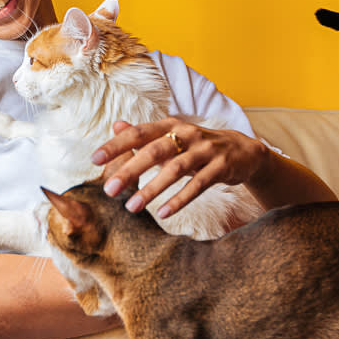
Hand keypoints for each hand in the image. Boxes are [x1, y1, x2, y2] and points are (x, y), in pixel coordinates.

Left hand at [91, 117, 266, 218]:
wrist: (244, 151)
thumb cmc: (199, 146)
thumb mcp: (173, 137)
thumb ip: (144, 134)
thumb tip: (115, 125)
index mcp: (171, 125)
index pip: (139, 132)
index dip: (116, 145)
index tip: (95, 160)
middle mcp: (188, 134)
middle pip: (154, 151)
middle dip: (130, 171)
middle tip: (109, 190)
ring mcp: (206, 150)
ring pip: (175, 170)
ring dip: (152, 189)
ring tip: (132, 208)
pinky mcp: (221, 168)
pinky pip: (198, 185)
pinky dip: (180, 199)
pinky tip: (163, 213)